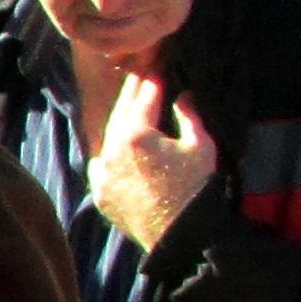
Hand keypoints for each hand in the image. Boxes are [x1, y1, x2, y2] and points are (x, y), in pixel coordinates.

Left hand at [90, 70, 219, 250]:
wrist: (182, 234)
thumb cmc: (196, 187)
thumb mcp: (200, 145)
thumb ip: (189, 115)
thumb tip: (183, 95)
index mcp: (136, 135)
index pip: (143, 99)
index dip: (152, 81)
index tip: (156, 67)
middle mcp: (111, 151)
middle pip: (121, 114)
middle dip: (132, 94)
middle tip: (139, 75)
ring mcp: (102, 174)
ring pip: (108, 138)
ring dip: (119, 122)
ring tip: (130, 108)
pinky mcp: (100, 193)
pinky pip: (101, 165)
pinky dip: (109, 152)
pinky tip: (117, 144)